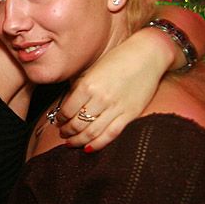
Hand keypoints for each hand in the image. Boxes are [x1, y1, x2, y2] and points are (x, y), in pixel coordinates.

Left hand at [55, 32, 165, 150]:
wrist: (147, 55)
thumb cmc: (118, 60)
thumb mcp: (93, 70)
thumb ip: (80, 87)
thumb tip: (69, 105)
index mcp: (88, 85)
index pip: (68, 110)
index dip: (60, 119)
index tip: (58, 121)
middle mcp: (100, 98)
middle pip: (77, 123)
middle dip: (67, 131)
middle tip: (62, 133)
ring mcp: (116, 108)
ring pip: (92, 132)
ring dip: (78, 140)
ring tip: (71, 142)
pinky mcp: (130, 114)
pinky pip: (111, 134)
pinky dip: (97, 144)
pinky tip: (88, 148)